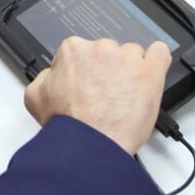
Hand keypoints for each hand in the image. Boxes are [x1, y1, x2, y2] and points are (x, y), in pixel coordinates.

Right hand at [24, 38, 171, 155]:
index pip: (82, 51)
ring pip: (133, 55)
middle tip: (105, 95)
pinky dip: (156, 61)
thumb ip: (45, 76)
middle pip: (108, 52)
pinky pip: (160, 53)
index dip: (85, 70)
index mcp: (73, 50)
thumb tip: (54, 72)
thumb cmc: (67, 126)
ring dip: (130, 71)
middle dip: (108, 70)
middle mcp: (100, 49)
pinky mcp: (150, 72)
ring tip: (124, 97)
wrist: (88, 145)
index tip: (88, 85)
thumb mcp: (35, 96)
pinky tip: (150, 75)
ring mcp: (127, 59)